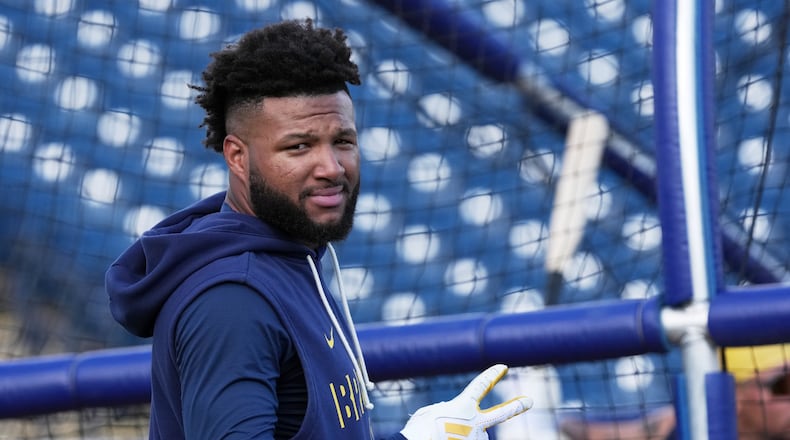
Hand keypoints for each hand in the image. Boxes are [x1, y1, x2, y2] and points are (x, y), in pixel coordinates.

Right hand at [400, 364, 532, 439]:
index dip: (492, 375)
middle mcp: (475, 423)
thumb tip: (458, 417)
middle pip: (502, 413)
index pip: (481, 386)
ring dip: (463, 435)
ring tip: (444, 437)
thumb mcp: (431, 412)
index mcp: (462, 406)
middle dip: (516, 406)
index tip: (503, 367)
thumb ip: (448, 410)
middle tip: (530, 401)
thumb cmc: (420, 430)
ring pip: (474, 435)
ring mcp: (477, 439)